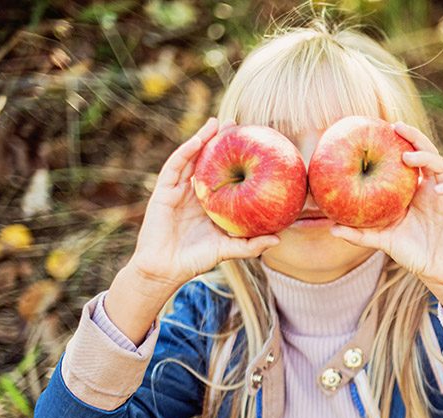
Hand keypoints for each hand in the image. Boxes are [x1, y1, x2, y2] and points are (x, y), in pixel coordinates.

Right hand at [127, 118, 280, 289]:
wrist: (165, 269)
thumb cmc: (195, 260)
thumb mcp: (228, 249)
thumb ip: (251, 245)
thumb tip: (279, 239)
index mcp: (208, 203)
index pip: (222, 175)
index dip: (234, 159)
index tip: (252, 145)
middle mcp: (193, 193)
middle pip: (207, 161)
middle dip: (219, 141)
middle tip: (237, 124)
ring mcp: (177, 190)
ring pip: (190, 158)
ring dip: (202, 138)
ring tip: (217, 123)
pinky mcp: (163, 192)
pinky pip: (174, 167)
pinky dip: (185, 152)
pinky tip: (198, 141)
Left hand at [329, 122, 442, 291]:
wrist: (436, 271)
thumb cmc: (411, 253)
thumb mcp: (382, 240)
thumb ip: (360, 233)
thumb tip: (331, 228)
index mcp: (415, 189)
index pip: (409, 157)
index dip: (399, 141)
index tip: (379, 130)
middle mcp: (432, 186)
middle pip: (427, 152)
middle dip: (414, 137)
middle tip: (395, 127)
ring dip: (428, 157)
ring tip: (409, 158)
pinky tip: (439, 190)